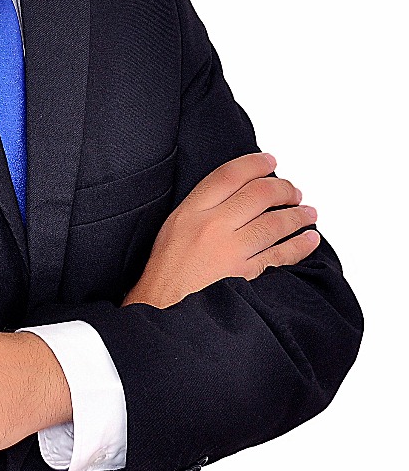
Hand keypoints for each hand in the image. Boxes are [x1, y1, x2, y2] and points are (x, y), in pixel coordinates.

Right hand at [121, 152, 319, 308]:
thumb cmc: (166, 272)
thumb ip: (201, 207)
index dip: (254, 164)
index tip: (269, 161)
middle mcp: (212, 227)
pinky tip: (309, 239)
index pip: (229, 175)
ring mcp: (230, 252)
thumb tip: (238, 192)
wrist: (161, 309)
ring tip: (308, 212)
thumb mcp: (173, 228)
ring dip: (297, 215)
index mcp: (191, 212)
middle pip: (257, 195)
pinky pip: (280, 256)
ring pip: (273, 223)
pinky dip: (299, 246)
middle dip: (283, 188)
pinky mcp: (244, 276)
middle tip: (293, 190)